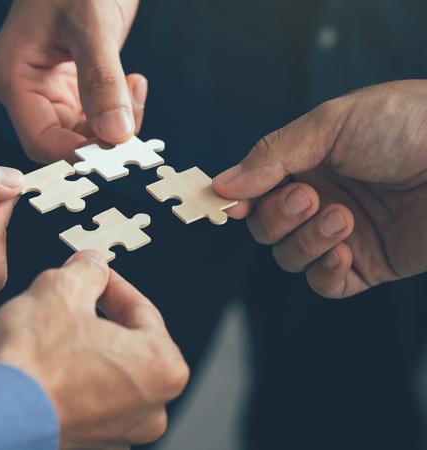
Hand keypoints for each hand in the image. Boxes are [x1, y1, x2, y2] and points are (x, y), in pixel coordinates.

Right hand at [0, 0, 145, 162]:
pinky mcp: (72, 83)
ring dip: (115, 124)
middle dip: (101, 140)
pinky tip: (132, 84)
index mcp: (14, 76)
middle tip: (135, 126)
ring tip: (135, 90)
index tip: (115, 154)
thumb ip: (102, 80)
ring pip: (82, 131)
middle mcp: (27, 88)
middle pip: (62, 140)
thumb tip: (115, 134)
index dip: (76, 154)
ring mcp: (49, 87)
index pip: (40, 140)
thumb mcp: (90, 25)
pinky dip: (118, 109)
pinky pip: (94, 113)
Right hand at [0, 250, 189, 448]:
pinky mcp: (86, 445)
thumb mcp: (62, 289)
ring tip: (50, 334)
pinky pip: (85, 403)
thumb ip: (87, 270)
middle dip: (98, 319)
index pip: (142, 310)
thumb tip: (92, 265)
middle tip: (72, 299)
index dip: (113, 285)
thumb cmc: (33, 366)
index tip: (98, 275)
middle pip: (125, 344)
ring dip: (82, 352)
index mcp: (162, 369)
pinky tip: (44, 368)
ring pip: (104, 374)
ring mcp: (118, 434)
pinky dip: (69, 384)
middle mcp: (150, 409)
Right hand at [213, 80, 426, 297]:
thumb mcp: (332, 123)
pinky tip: (343, 251)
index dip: (235, 200)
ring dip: (305, 240)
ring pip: (289, 256)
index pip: (253, 189)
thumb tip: (222, 185)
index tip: (226, 205)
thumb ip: (274, 154)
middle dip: (277, 216)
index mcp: (305, 164)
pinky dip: (324, 271)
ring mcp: (340, 234)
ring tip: (342, 216)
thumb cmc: (405, 124)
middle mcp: (317, 200)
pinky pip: (326, 284)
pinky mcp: (368, 264)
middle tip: (308, 196)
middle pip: (264, 227)